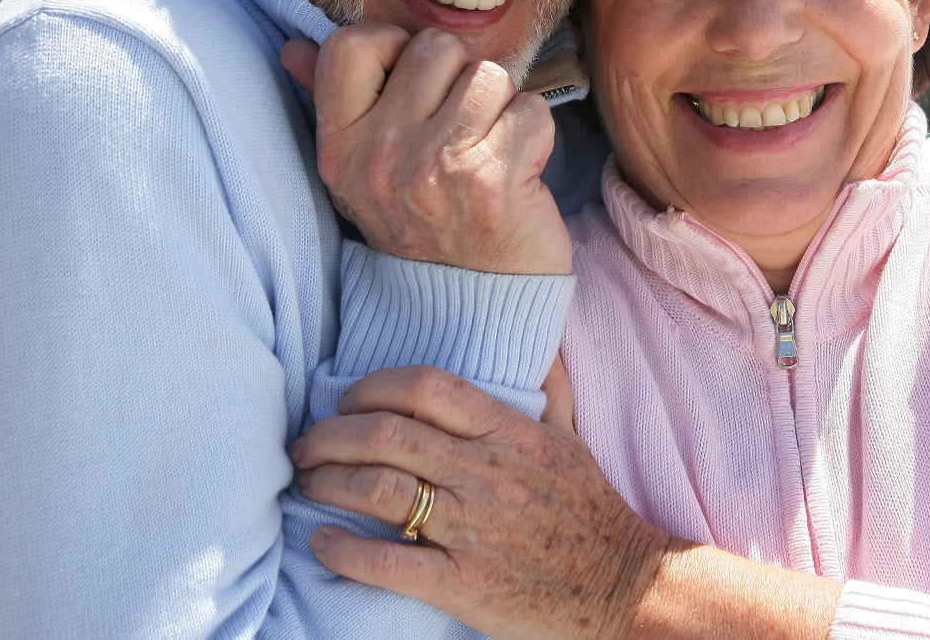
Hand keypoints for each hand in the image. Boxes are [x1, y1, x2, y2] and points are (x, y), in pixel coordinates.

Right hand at [282, 26, 569, 274]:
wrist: (472, 306)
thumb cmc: (425, 226)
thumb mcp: (361, 174)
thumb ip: (328, 103)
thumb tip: (294, 47)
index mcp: (340, 147)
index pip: (351, 44)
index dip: (393, 45)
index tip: (415, 81)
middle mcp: (380, 156)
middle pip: (435, 48)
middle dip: (460, 75)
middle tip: (461, 126)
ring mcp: (435, 168)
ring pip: (489, 74)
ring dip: (502, 105)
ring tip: (489, 147)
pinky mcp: (492, 179)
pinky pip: (529, 108)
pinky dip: (535, 132)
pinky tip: (518, 167)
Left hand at [290, 363, 671, 639]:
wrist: (622, 586)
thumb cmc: (591, 511)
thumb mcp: (571, 439)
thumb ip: (548, 389)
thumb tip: (539, 342)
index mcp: (510, 433)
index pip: (426, 387)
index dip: (373, 386)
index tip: (347, 399)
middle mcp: (488, 473)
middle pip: (387, 434)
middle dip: (330, 434)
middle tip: (306, 444)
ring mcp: (474, 529)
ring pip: (378, 490)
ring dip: (327, 482)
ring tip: (306, 483)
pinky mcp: (464, 584)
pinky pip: (387, 561)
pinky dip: (343, 549)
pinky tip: (321, 541)